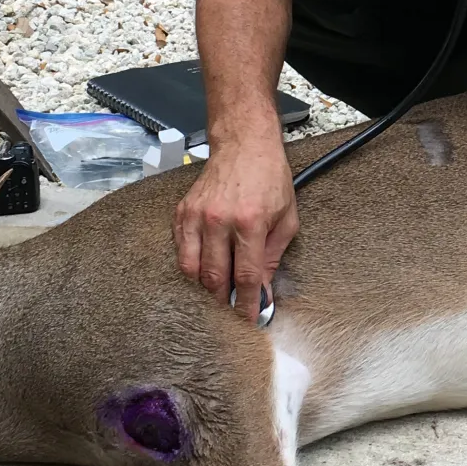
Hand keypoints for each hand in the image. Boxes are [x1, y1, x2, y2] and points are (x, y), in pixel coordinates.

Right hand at [172, 132, 297, 321]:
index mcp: (250, 223)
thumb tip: (263, 291)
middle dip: (223, 301)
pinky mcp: (183, 212)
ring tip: (217, 294)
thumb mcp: (286, 218)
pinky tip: (204, 269)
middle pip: (214, 277)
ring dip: (204, 288)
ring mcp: (197, 216)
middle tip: (231, 313)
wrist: (245, 145)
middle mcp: (219, 220)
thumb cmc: (270, 179)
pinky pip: (181, 251)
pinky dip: (191, 266)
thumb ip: (272, 257)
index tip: (249, 320)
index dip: (247, 304)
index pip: (245, 276)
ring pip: (192, 269)